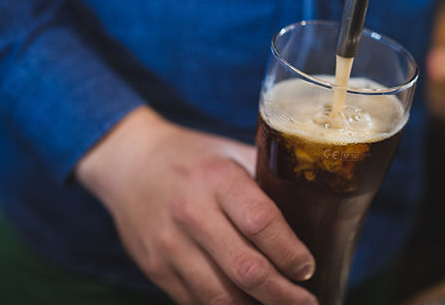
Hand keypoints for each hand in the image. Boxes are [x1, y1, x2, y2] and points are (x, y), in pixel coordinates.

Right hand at [76, 106, 317, 304]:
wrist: (128, 162)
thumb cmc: (192, 158)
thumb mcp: (230, 153)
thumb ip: (267, 179)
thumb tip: (316, 209)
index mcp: (217, 179)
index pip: (261, 223)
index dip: (290, 252)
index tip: (308, 267)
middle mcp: (192, 212)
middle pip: (246, 269)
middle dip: (284, 295)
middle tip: (307, 301)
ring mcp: (170, 245)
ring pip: (220, 296)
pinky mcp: (155, 268)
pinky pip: (196, 302)